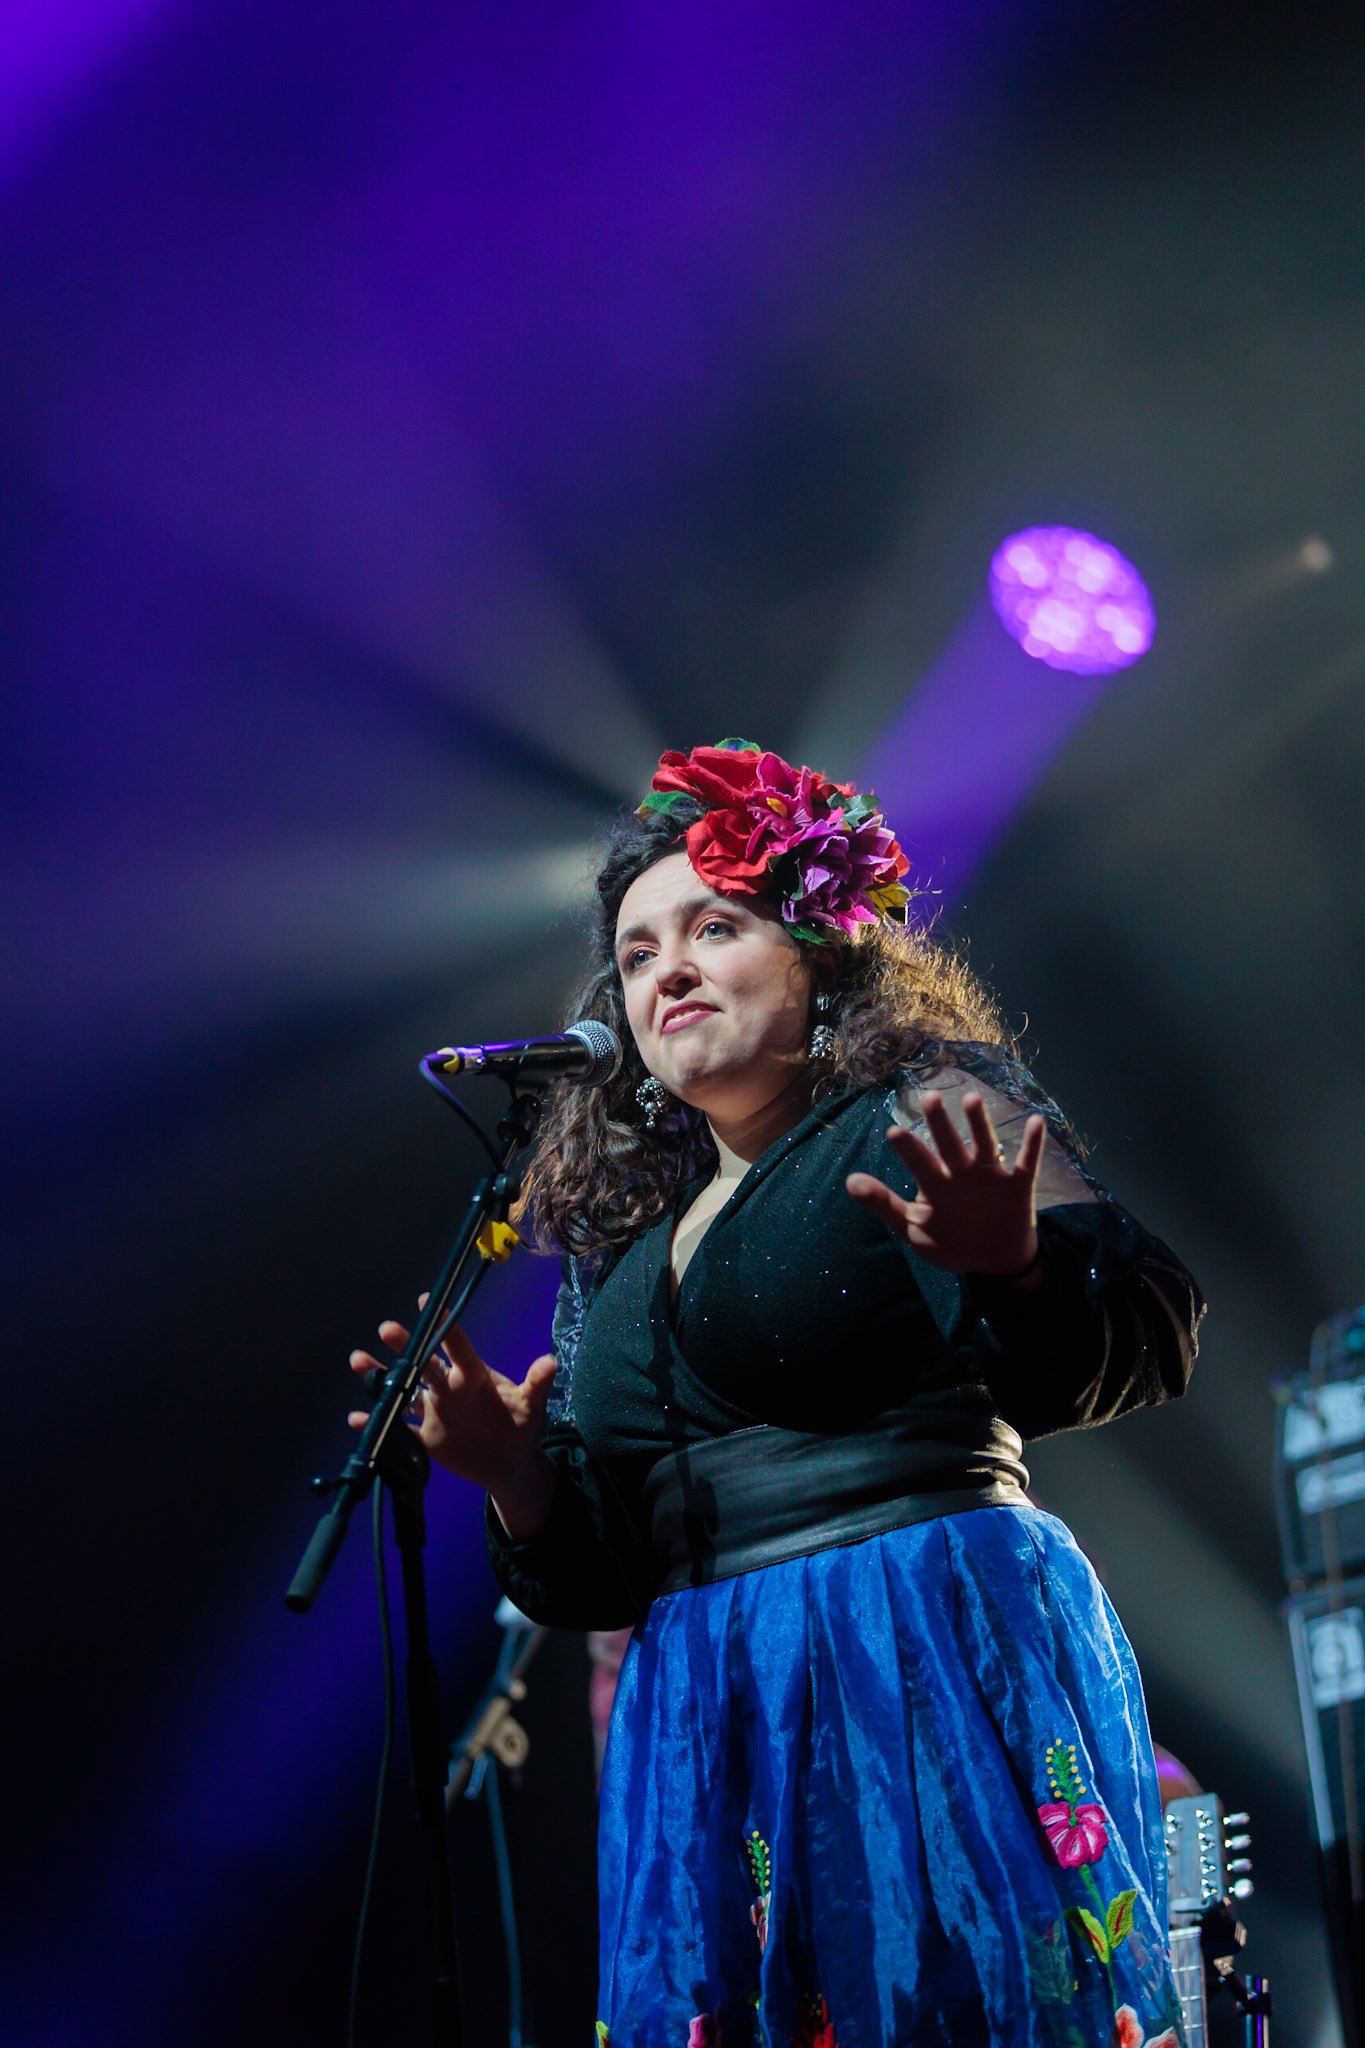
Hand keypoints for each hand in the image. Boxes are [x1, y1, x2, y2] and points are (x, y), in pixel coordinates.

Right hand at [349, 1297, 557, 1532]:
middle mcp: (449, 1389)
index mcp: (473, 1376)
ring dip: (381, 1377)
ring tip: (358, 1360)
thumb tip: (551, 1361)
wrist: (510, 1463)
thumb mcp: (532, 1406)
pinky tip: (356, 1418)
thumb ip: (537, 1384)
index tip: (428, 1301)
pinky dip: (379, 1424)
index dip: (445, 1327)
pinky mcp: (426, 1438)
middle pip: (424, 1363)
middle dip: (406, 1347)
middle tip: (387, 1328)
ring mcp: (434, 1411)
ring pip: (404, 1390)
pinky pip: (399, 1429)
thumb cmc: (522, 1426)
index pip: (457, 1347)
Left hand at [845, 1090, 1047, 1280]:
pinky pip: (1027, 1164)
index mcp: (936, 1184)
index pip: (919, 1163)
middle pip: (949, 1145)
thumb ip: (884, 1205)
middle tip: (930, 1097)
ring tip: (972, 1099)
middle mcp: (961, 1174)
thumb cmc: (949, 1240)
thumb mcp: (913, 1227)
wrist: (993, 1259)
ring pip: (985, 1146)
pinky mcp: (1017, 1187)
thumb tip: (849, 1181)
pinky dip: (1033, 1145)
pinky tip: (1036, 1122)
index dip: (908, 1149)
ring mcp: (990, 1178)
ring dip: (979, 1124)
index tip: (894, 1131)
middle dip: (940, 1124)